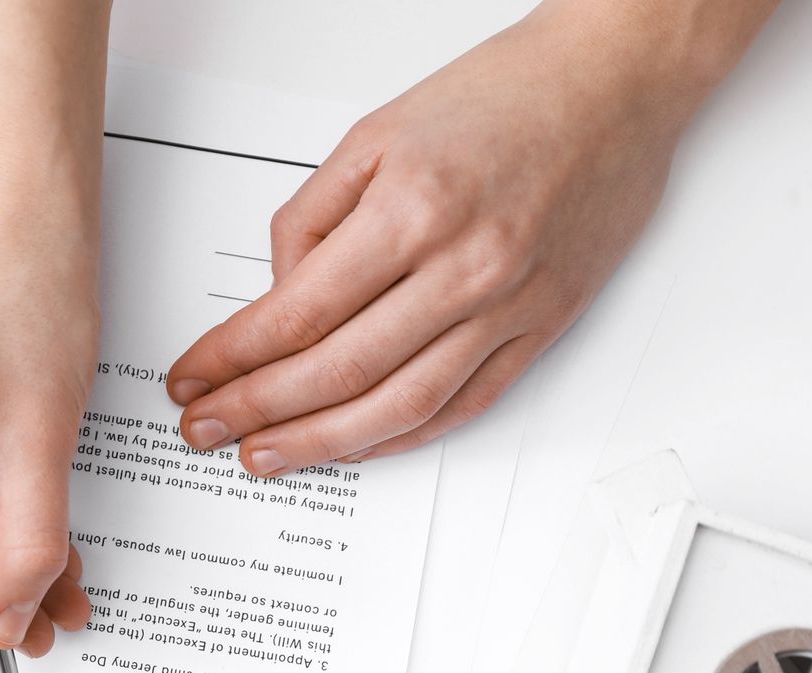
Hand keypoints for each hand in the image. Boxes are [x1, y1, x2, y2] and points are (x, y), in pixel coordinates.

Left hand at [167, 1, 764, 470]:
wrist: (617, 79)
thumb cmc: (505, 94)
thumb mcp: (376, 134)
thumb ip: (312, 219)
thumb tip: (280, 298)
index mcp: (414, 208)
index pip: (298, 312)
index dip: (233, 358)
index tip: (194, 378)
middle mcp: (466, 264)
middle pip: (338, 370)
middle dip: (258, 410)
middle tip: (208, 428)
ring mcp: (511, 304)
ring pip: (400, 406)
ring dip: (321, 443)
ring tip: (267, 454)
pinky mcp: (545, 326)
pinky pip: (463, 405)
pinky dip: (400, 437)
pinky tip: (354, 447)